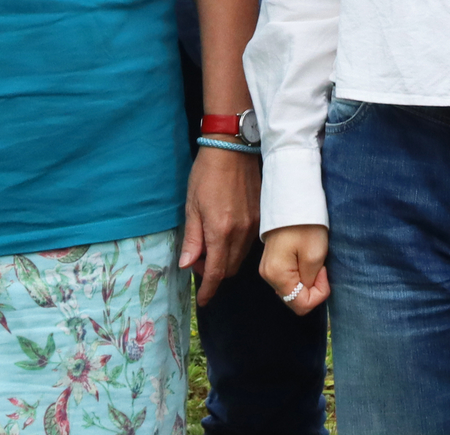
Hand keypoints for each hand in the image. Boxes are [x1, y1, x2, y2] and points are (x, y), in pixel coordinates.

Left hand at [180, 146, 259, 304]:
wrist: (233, 149)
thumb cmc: (207, 174)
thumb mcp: (192, 206)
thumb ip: (192, 239)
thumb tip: (187, 265)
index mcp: (220, 230)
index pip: (215, 272)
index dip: (208, 290)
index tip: (202, 300)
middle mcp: (241, 232)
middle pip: (228, 269)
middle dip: (213, 273)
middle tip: (197, 259)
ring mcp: (254, 226)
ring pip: (240, 258)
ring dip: (224, 260)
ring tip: (209, 245)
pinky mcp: (262, 217)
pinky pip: (249, 244)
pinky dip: (236, 248)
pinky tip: (225, 235)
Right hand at [260, 223, 330, 314]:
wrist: (293, 201)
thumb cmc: (305, 226)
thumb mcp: (314, 255)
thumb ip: (311, 281)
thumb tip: (307, 290)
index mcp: (276, 276)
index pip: (301, 305)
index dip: (318, 294)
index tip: (323, 272)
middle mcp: (268, 276)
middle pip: (295, 299)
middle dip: (312, 288)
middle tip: (320, 266)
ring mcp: (268, 269)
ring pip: (293, 290)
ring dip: (307, 281)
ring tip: (312, 260)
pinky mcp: (272, 262)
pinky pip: (289, 279)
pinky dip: (301, 275)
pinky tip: (305, 259)